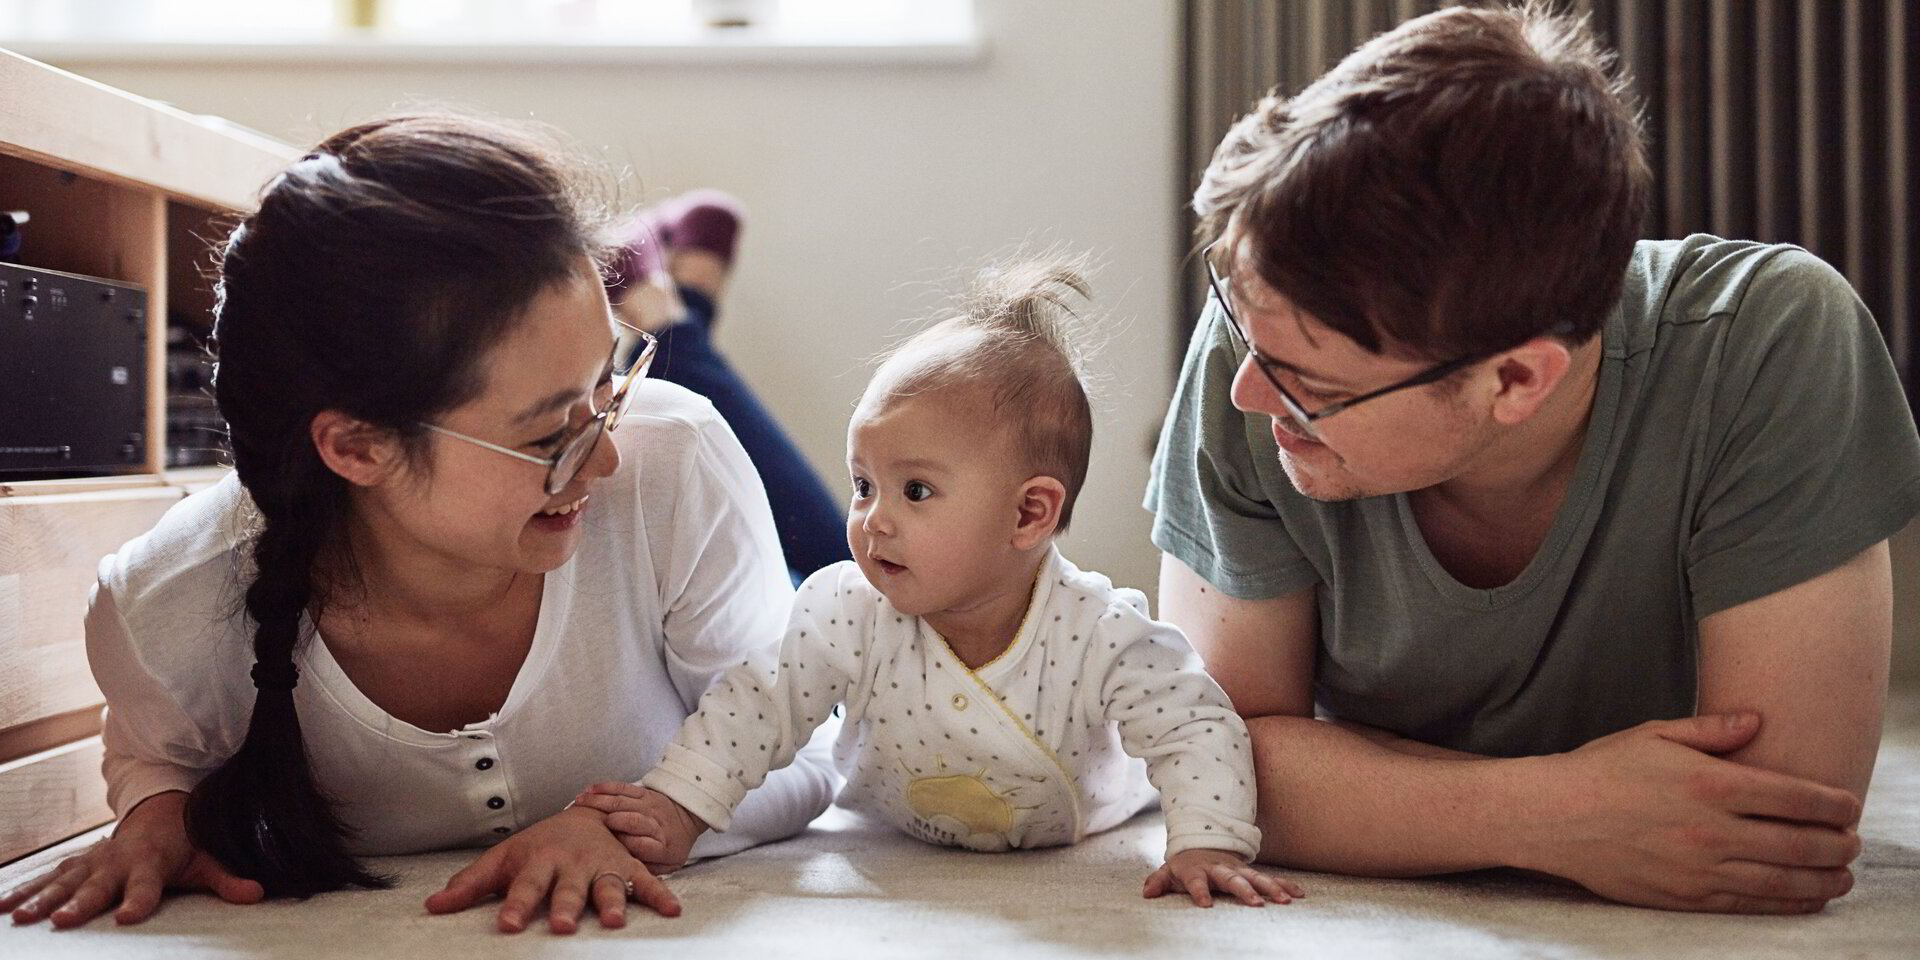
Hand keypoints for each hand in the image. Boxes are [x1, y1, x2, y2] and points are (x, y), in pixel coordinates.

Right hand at [1, 791, 263, 927]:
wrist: (159, 809)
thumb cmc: (185, 841)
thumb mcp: (207, 858)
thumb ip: (227, 879)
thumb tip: (257, 893)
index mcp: (150, 863)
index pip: (145, 887)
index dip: (138, 902)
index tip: (126, 917)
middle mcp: (116, 862)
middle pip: (97, 887)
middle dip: (79, 904)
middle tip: (63, 922)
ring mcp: (92, 862)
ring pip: (64, 882)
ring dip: (42, 899)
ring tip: (22, 918)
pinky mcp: (77, 864)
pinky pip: (46, 877)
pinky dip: (22, 889)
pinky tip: (3, 908)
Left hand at [424, 805, 679, 932]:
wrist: (585, 813)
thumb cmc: (538, 845)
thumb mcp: (503, 858)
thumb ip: (471, 884)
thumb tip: (433, 906)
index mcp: (540, 861)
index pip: (524, 887)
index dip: (516, 906)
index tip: (509, 924)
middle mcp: (572, 865)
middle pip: (569, 889)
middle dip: (567, 906)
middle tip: (564, 925)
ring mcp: (602, 867)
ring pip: (607, 887)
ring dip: (611, 903)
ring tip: (614, 921)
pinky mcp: (627, 868)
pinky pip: (646, 882)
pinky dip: (660, 895)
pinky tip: (672, 910)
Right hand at [571, 782, 708, 874]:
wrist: (685, 818)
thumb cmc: (670, 846)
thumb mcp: (668, 865)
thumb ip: (649, 871)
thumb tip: (628, 879)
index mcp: (663, 847)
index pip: (645, 845)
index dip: (628, 843)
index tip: (612, 847)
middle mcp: (655, 823)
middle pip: (635, 820)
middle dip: (617, 820)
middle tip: (601, 823)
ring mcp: (649, 805)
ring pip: (624, 801)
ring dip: (601, 801)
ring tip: (581, 803)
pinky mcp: (643, 792)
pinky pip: (623, 787)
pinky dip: (605, 787)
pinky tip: (589, 791)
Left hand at [1142, 848, 1303, 906]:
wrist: (1204, 842)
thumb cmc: (1185, 865)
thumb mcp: (1168, 871)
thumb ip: (1157, 882)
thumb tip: (1146, 893)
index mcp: (1196, 870)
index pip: (1196, 882)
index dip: (1200, 892)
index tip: (1206, 905)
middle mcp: (1220, 869)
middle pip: (1232, 879)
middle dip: (1244, 891)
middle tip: (1256, 904)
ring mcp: (1238, 869)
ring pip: (1256, 878)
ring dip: (1271, 889)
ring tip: (1286, 901)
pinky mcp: (1251, 872)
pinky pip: (1270, 878)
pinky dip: (1285, 885)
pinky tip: (1299, 894)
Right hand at [1517, 712, 1861, 913]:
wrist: (1552, 817)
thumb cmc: (1601, 770)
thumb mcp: (1654, 734)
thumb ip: (1711, 729)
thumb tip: (1758, 721)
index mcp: (1709, 784)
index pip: (1795, 797)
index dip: (1834, 804)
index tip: (1851, 806)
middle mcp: (1710, 830)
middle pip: (1799, 844)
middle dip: (1838, 844)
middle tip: (1854, 842)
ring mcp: (1699, 869)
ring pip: (1782, 881)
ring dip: (1823, 880)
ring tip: (1843, 876)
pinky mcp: (1684, 897)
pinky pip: (1749, 905)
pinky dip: (1786, 903)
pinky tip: (1804, 897)